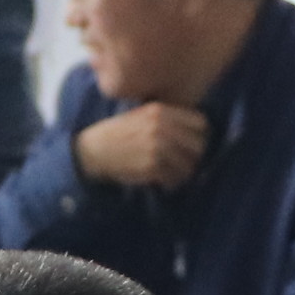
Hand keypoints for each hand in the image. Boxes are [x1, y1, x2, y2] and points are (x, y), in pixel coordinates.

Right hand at [75, 103, 209, 189]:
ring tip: (172, 174)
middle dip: (194, 157)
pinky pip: (175, 178)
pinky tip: (162, 181)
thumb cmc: (120, 134)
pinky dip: (171, 183)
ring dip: (183, 173)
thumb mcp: (143, 116)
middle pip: (199, 145)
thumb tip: (200, 135)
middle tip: (184, 163)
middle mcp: (161, 126)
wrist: (93, 150)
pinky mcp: (151, 166)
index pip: (201, 123)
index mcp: (161, 111)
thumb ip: (169, 120)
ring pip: (190, 165)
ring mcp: (157, 146)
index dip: (200, 136)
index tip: (191, 144)